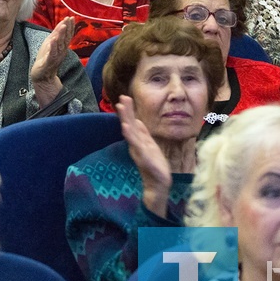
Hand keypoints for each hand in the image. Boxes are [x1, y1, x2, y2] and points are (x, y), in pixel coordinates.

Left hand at [29, 17, 73, 106]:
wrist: (42, 76)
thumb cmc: (46, 58)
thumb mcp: (51, 44)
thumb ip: (56, 34)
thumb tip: (62, 23)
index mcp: (62, 47)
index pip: (67, 35)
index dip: (70, 26)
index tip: (71, 17)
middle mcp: (61, 52)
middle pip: (65, 39)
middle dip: (67, 28)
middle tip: (69, 19)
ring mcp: (55, 57)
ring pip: (59, 45)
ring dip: (61, 35)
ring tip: (63, 26)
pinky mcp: (48, 62)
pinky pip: (51, 54)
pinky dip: (53, 47)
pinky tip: (53, 40)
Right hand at [116, 96, 171, 216]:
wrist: (158, 183)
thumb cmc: (154, 164)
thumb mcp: (150, 145)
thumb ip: (143, 133)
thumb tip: (138, 120)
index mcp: (138, 140)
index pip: (132, 123)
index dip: (128, 111)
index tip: (124, 97)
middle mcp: (136, 144)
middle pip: (129, 125)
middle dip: (125, 111)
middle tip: (121, 98)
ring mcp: (138, 150)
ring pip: (130, 132)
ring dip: (125, 119)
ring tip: (121, 108)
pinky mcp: (143, 157)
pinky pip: (136, 144)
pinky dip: (130, 135)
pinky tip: (126, 127)